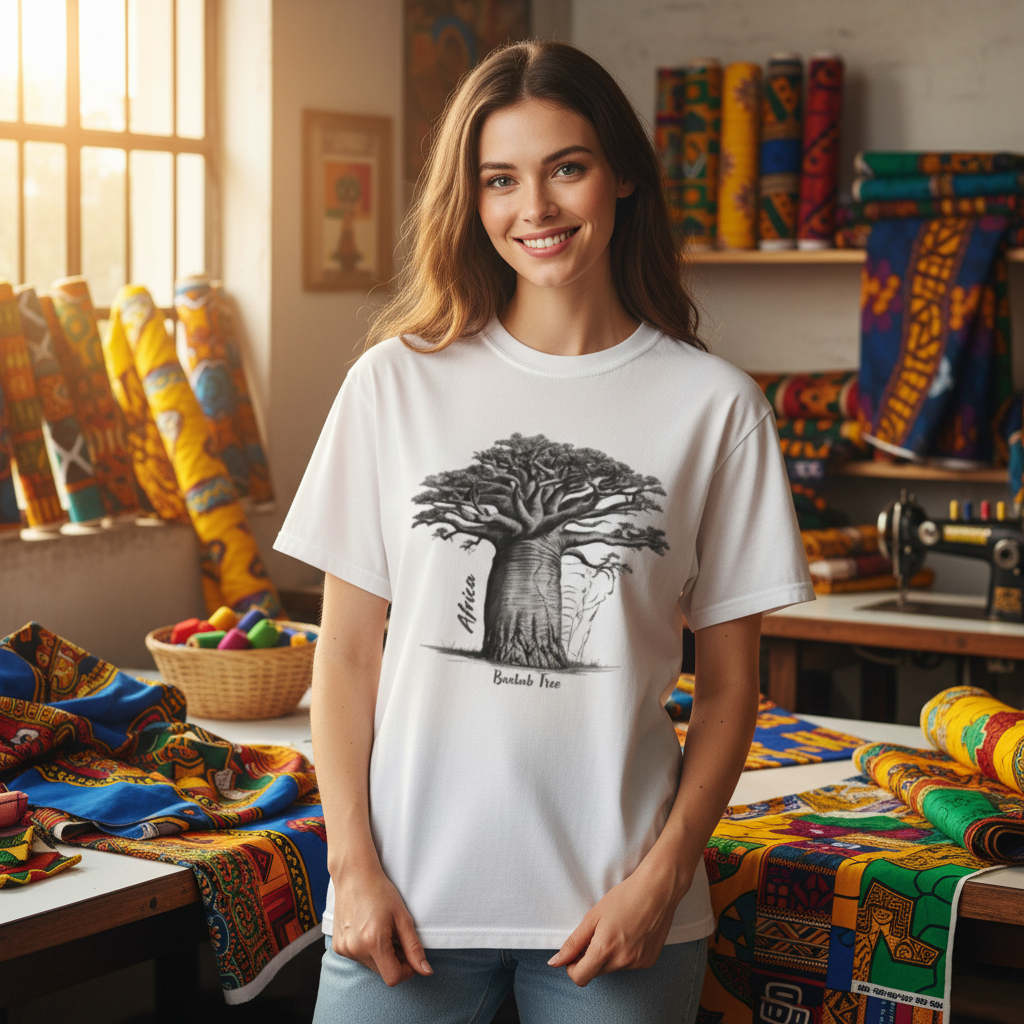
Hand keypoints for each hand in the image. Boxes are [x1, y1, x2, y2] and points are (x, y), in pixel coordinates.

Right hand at [331, 863, 432, 985]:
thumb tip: (426, 972)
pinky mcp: (337, 947)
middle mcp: (355, 949)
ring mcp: (344, 949)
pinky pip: (359, 959)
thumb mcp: (403, 917)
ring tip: (383, 931)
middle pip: (383, 973)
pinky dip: (367, 951)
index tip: (410, 954)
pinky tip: (368, 930)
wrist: (354, 876)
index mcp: (373, 942)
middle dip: (395, 961)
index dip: (407, 969)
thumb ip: (414, 948)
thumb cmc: (381, 892)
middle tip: (397, 937)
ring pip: (371, 966)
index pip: (394, 977)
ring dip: (381, 956)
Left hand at [546, 859, 691, 986]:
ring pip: (613, 968)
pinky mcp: (649, 961)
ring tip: (616, 930)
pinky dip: (625, 954)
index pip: (580, 977)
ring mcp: (638, 963)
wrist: (657, 890)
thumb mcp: (593, 916)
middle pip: (596, 973)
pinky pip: (629, 964)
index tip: (574, 954)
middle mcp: (622, 961)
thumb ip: (573, 943)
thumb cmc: (624, 897)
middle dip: (590, 959)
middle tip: (596, 935)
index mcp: (605, 949)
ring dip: (608, 956)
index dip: (572, 967)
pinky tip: (630, 934)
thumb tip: (556, 962)